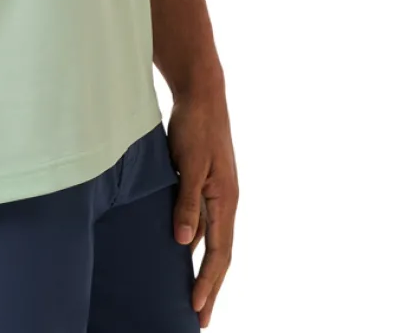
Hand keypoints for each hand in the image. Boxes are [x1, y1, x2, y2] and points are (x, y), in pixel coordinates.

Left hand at [167, 82, 237, 326]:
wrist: (201, 92)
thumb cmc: (196, 126)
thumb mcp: (189, 164)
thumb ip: (187, 203)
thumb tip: (182, 242)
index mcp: (227, 200)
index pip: (219, 253)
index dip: (207, 282)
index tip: (196, 309)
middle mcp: (225, 201)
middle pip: (218, 253)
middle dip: (209, 287)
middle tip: (198, 318)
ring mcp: (215, 192)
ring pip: (208, 238)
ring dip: (198, 266)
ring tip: (186, 294)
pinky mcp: (203, 181)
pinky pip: (198, 220)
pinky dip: (190, 239)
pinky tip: (175, 250)